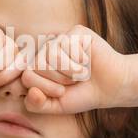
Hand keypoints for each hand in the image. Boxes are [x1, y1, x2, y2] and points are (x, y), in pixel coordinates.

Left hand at [16, 26, 133, 114]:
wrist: (112, 87)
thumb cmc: (82, 95)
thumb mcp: (55, 106)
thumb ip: (35, 104)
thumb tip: (32, 91)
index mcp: (37, 66)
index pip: (26, 76)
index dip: (44, 88)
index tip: (61, 92)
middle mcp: (47, 50)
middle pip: (36, 65)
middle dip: (57, 80)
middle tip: (73, 81)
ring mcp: (61, 39)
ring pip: (52, 55)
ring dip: (70, 71)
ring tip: (81, 73)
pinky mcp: (76, 32)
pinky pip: (68, 45)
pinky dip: (80, 60)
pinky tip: (89, 61)